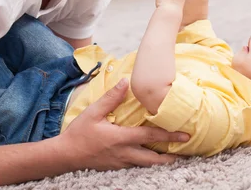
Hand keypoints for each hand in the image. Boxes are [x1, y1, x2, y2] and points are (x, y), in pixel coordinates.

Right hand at [59, 78, 188, 170]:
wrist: (65, 155)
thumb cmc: (79, 133)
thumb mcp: (93, 112)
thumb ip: (111, 98)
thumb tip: (125, 82)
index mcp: (121, 138)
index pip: (150, 135)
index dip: (169, 136)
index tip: (185, 135)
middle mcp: (124, 153)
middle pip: (153, 158)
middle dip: (171, 156)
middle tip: (184, 151)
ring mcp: (121, 163)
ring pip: (146, 165)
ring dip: (160, 161)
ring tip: (172, 157)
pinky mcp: (116, 168)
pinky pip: (136, 166)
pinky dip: (146, 163)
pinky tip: (149, 158)